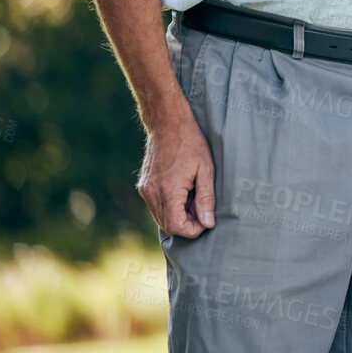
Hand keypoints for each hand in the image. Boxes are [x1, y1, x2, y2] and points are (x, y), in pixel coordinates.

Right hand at [139, 112, 215, 237]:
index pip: (176, 227)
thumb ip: (206, 199)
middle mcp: (152, 194)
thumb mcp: (205, 170)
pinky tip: (183, 190)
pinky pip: (156, 206)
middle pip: (167, 226)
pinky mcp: (144, 186)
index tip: (206, 219)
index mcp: (168, 191)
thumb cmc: (191, 143)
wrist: (167, 123)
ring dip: (178, 215)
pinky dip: (170, 206)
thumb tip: (208, 223)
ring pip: (161, 217)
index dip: (193, 229)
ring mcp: (145, 190)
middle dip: (187, 223)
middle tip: (203, 208)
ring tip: (194, 196)